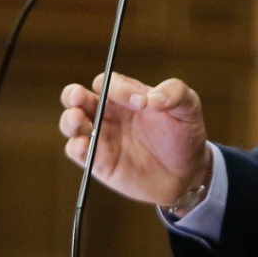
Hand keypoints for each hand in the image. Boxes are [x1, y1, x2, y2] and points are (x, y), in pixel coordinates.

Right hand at [59, 71, 210, 206]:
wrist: (187, 173)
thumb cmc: (184, 134)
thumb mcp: (188, 107)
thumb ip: (174, 93)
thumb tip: (153, 98)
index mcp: (126, 95)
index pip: (108, 82)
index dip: (116, 88)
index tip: (139, 102)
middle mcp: (109, 113)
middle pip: (78, 97)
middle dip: (73, 94)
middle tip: (77, 97)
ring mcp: (102, 137)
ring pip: (72, 123)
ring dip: (69, 120)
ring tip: (77, 119)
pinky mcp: (99, 162)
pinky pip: (78, 152)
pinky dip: (75, 147)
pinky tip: (82, 144)